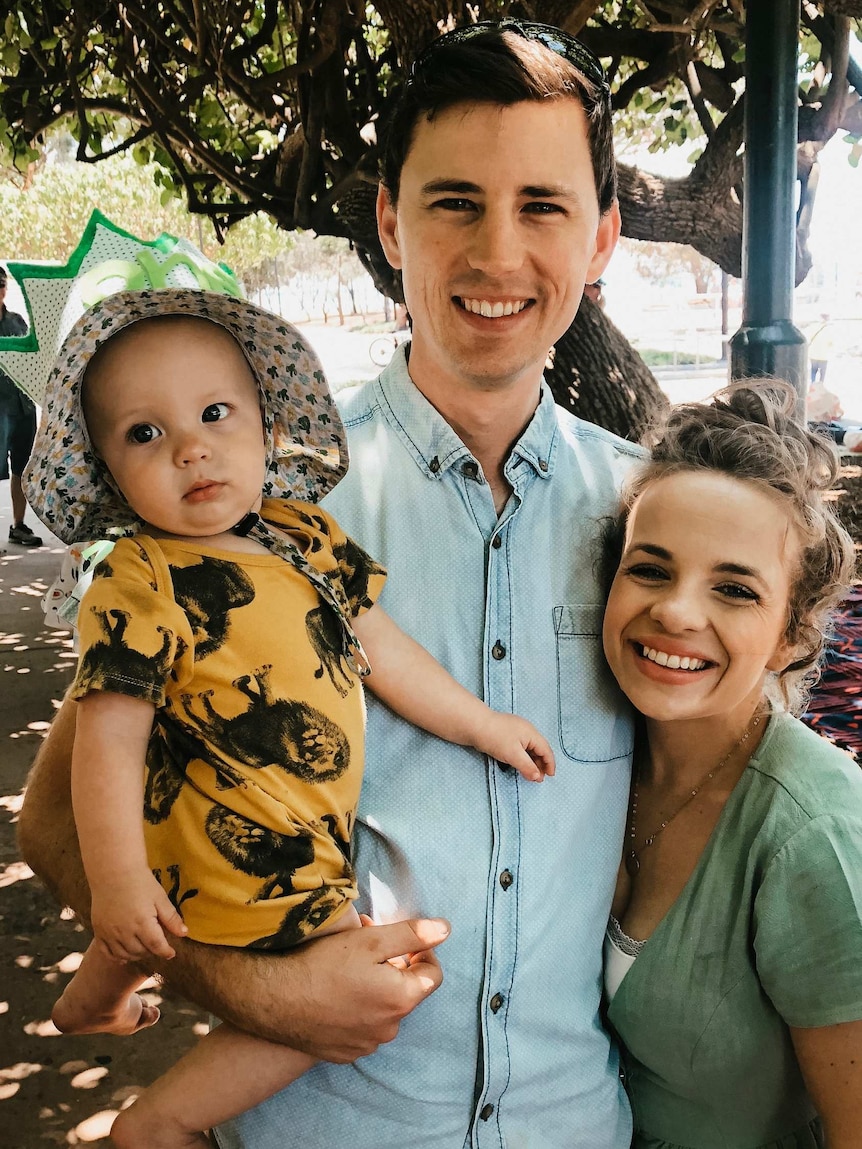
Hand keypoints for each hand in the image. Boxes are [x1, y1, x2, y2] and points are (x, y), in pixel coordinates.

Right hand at [90, 870, 187, 962]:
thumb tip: (184, 934)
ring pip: (125, 954)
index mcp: (142, 922)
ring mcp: (109, 932)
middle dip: (152, 951)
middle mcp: (124, 931)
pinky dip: (116, 957)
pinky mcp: (99, 930)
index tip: (171, 953)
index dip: (166, 952)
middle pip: (141, 952)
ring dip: (136, 955)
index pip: (157, 946)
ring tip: (144, 949)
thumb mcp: (160, 897)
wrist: (114, 871)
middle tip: (157, 945)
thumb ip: (171, 918)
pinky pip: (106, 952)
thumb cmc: (140, 882)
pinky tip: (124, 956)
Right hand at [173, 916, 449, 1059]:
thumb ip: (411, 935)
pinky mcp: (344, 1053)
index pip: (433, 974)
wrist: (274, 1000)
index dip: (422, 952)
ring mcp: (366, 1045)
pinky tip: (334, 995)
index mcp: (402, 999)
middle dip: (394, 968)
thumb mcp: (370, 940)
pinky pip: (362, 1028)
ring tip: (347, 970)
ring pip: (383, 1011)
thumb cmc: (322, 965)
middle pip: (406, 992)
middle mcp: (390, 1028)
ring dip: (375, 990)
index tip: (401, 940)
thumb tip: (445, 929)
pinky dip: (356, 1011)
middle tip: (367, 949)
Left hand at [478, 712, 555, 781]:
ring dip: (532, 762)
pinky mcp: (508, 734)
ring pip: (530, 748)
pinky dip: (524, 757)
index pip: (546, 750)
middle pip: (539, 749)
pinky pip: (521, 747)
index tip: (550, 776)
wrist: (474, 725)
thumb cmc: (495, 738)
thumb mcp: (513, 755)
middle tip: (539, 779)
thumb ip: (527, 766)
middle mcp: (527, 730)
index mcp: (531, 733)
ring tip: (530, 774)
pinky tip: (521, 765)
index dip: (550, 764)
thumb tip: (538, 777)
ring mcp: (517, 731)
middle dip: (541, 764)